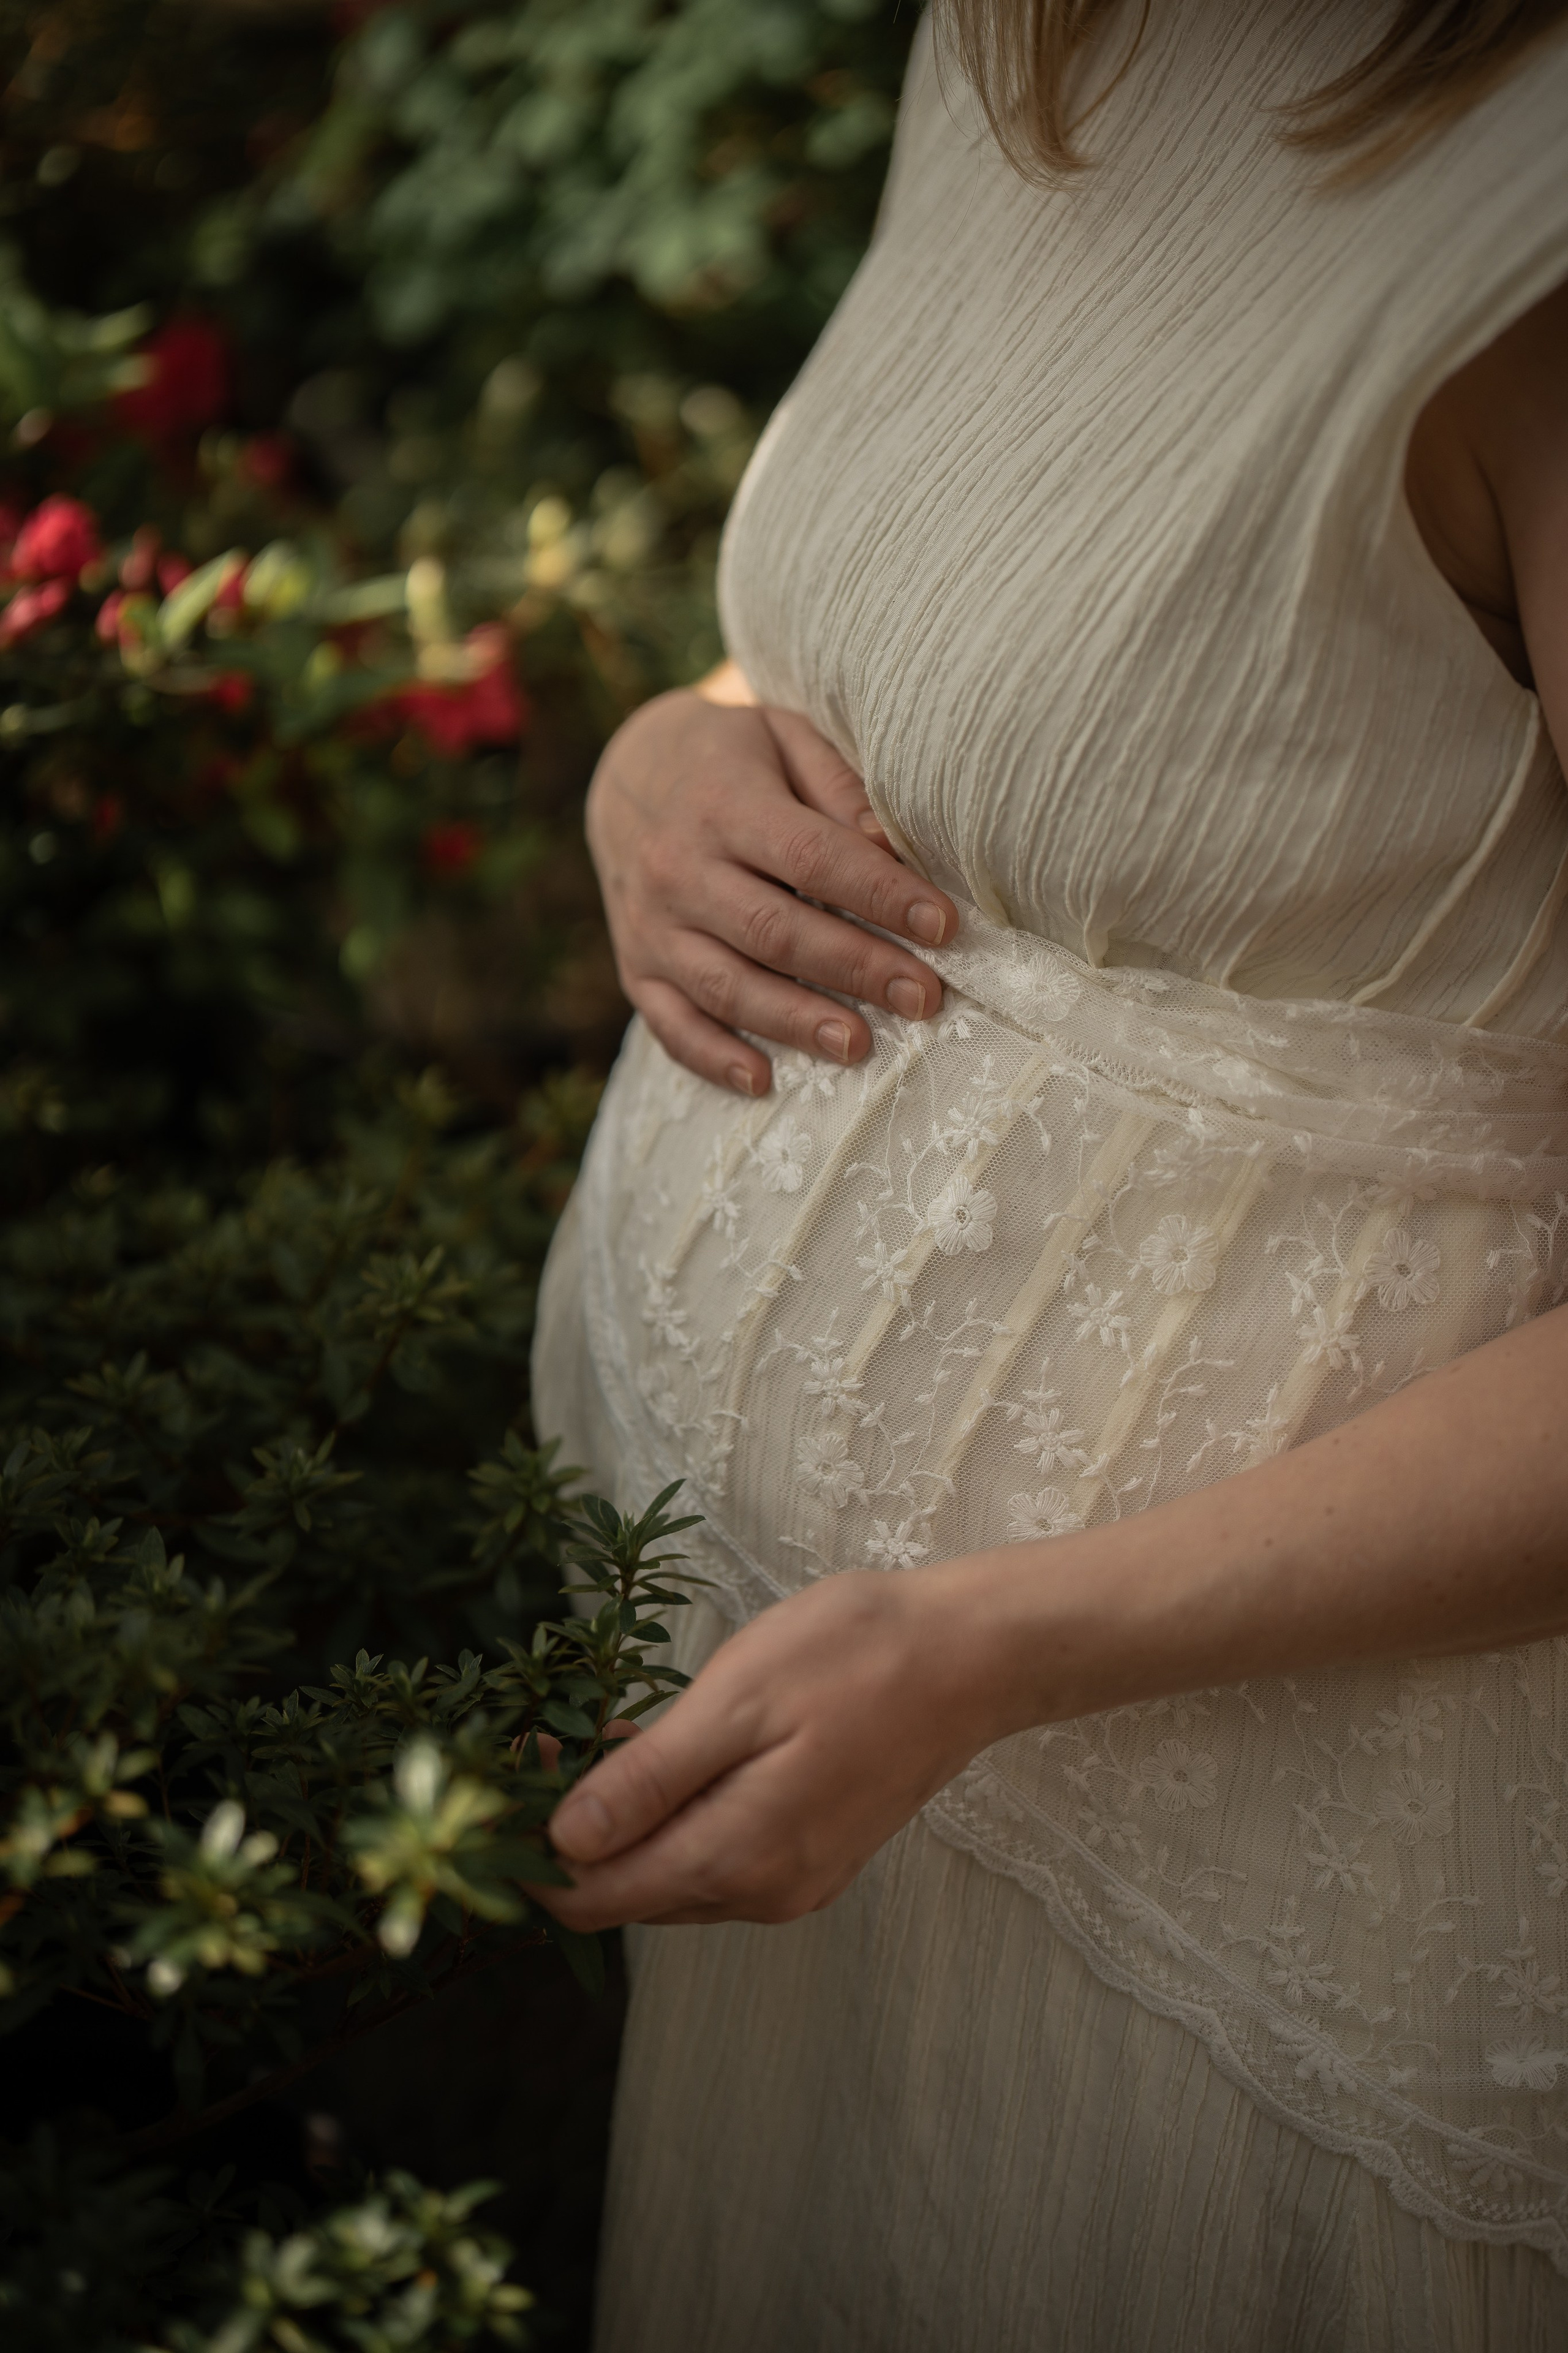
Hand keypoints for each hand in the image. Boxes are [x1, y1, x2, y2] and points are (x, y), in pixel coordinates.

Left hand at [533, 1565, 1006, 1928]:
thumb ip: (647, 1780)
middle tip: (537, 1741)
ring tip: (588, 1737)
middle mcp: (762, 1894)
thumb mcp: (735, 1700)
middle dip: (570, 1834)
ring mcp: (794, 1881)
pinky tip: (661, 1757)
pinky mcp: (814, 1856)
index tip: (503, 1776)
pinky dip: (674, 1818)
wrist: (973, 1657)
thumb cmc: (854, 1656)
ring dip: (622, 1824)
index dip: (531, 1849)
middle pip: (628, 1893)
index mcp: (737, 1859)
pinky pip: (717, 1857)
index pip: (593, 1897)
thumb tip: (562, 1842)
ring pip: (671, 1876)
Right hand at [584, 685, 959, 1095]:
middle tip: (923, 998)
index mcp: (724, 804)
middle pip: (774, 930)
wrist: (627, 774)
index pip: (812, 857)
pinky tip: (762, 1081)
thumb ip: (838, 786)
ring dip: (795, 1021)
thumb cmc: (732, 759)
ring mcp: (651, 926)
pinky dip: (713, 1057)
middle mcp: (678, 869)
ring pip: (726, 984)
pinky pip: (670, 1023)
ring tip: (860, 1046)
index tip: (943, 925)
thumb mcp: (784, 739)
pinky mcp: (636, 967)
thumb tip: (892, 844)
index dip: (880, 894)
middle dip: (855, 967)